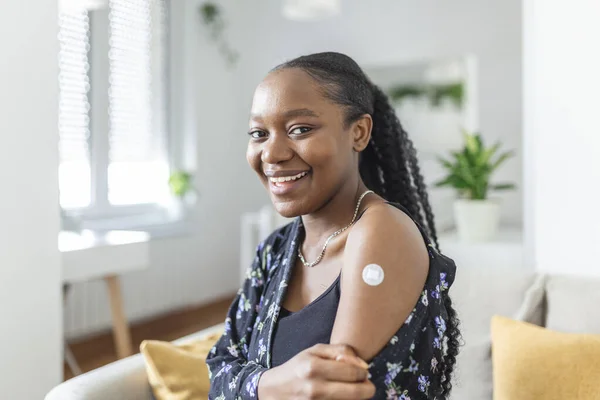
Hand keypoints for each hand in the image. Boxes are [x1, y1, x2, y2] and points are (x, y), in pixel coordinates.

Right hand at [257, 343, 375, 399]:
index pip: (354, 372)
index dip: (363, 372)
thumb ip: (340, 351)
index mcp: (314, 368)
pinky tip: (339, 395)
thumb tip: (363, 364)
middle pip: (358, 392)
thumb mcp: (314, 351)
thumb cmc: (297, 368)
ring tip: (350, 388)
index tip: (362, 372)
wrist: (273, 391)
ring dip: (357, 396)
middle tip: (363, 383)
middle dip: (366, 387)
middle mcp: (316, 388)